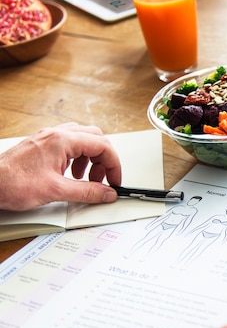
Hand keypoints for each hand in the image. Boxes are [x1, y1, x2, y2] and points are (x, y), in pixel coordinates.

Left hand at [0, 123, 120, 210]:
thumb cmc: (12, 183)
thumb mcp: (56, 191)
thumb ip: (87, 192)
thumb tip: (107, 193)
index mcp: (62, 140)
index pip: (102, 145)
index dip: (113, 165)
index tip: (115, 181)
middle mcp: (56, 135)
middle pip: (95, 138)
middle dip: (103, 160)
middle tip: (103, 179)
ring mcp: (48, 138)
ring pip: (82, 139)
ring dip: (90, 159)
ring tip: (85, 179)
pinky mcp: (41, 145)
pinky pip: (68, 145)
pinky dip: (77, 158)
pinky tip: (71, 174)